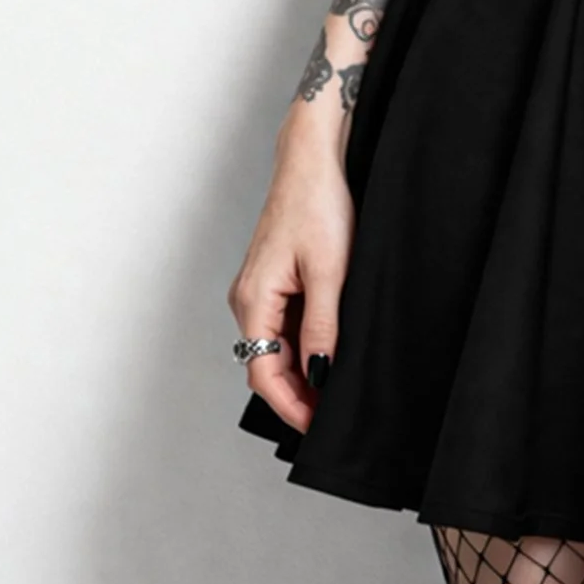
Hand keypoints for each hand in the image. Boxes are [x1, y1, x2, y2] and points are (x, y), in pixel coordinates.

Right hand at [227, 129, 354, 434]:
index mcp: (253, 300)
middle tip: (331, 415)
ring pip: (277, 345)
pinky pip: (285, 323)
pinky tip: (329, 349)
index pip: (263, 373)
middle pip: (267, 364)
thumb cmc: (318, 203)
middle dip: (297, 393)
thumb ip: (323, 325)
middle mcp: (248, 299)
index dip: (290, 405)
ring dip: (301, 369)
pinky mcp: (276, 277)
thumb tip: (320, 372)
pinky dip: (304, 343)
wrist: (314, 158)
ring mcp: (261, 288)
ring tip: (335, 388)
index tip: (317, 425)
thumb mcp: (330, 271)